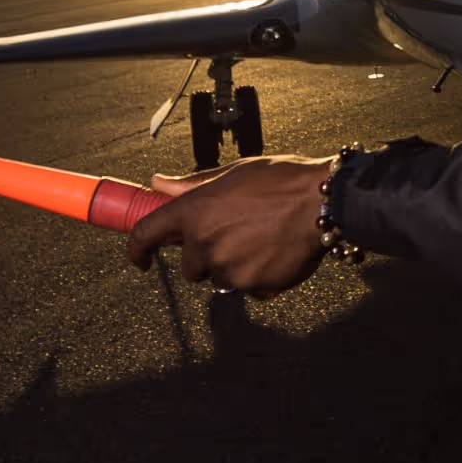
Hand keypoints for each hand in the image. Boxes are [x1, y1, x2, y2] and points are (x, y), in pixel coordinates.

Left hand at [125, 154, 339, 295]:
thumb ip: (192, 185)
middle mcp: (203, 242)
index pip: (145, 234)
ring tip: (262, 241)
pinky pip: (248, 288)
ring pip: (220, 277)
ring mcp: (227, 268)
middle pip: (190, 266)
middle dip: (206, 255)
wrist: (324, 202)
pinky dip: (258, 276)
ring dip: (234, 266)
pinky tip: (276, 253)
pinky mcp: (252, 286)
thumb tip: (157, 183)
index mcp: (194, 210)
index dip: (136, 250)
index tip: (141, 259)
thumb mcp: (233, 174)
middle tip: (236, 234)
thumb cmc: (281, 180)